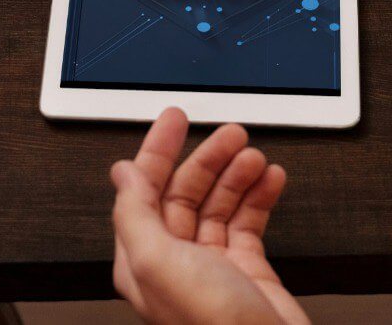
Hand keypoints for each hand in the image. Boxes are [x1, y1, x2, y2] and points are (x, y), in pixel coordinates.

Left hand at [110, 108, 306, 324]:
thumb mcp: (158, 263)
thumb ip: (135, 215)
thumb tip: (121, 174)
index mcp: (143, 258)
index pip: (144, 191)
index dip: (157, 151)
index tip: (174, 119)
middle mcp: (175, 261)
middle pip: (186, 193)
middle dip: (207, 158)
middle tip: (230, 132)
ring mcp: (213, 267)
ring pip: (220, 204)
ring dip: (237, 175)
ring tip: (254, 156)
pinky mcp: (248, 272)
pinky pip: (250, 222)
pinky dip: (261, 197)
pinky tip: (270, 180)